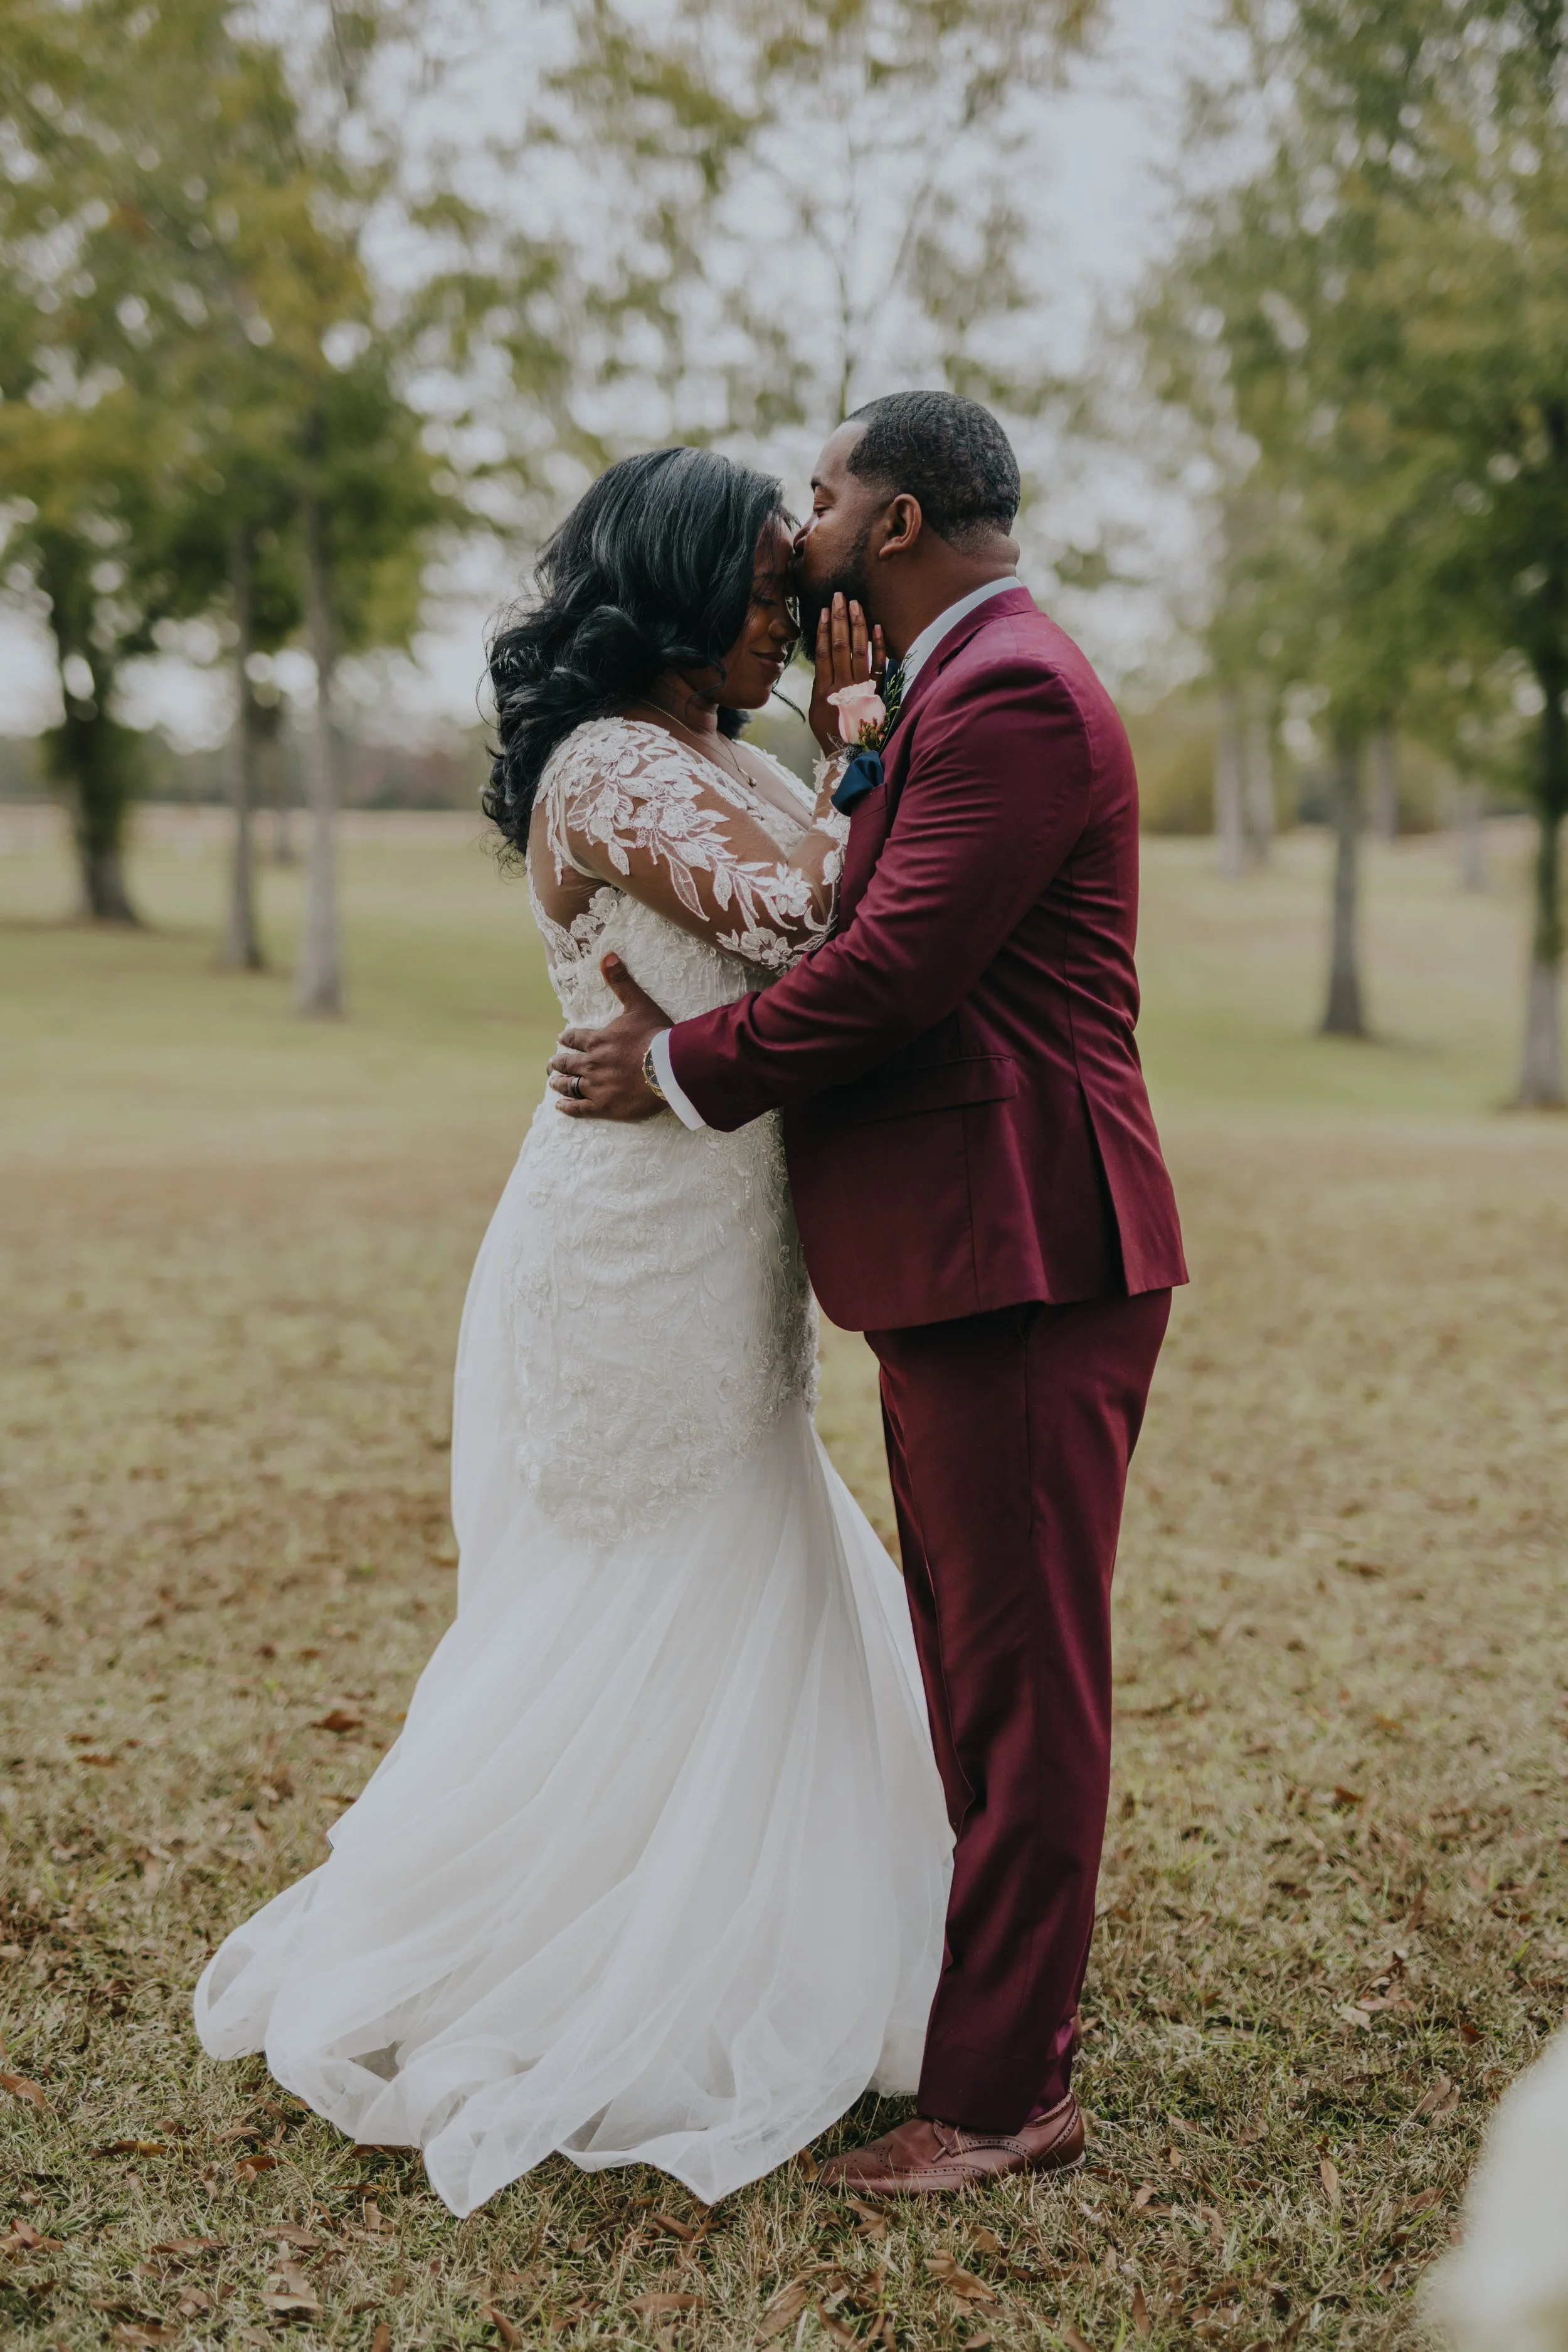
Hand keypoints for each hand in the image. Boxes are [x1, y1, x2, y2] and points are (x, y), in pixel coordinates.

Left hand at [548, 955, 671, 1120]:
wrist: (668, 1068)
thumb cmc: (655, 1036)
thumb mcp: (638, 1004)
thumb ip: (621, 981)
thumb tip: (608, 955)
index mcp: (597, 1040)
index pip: (574, 1039)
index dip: (567, 1039)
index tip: (562, 1040)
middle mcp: (591, 1063)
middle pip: (567, 1063)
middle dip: (559, 1063)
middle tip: (552, 1063)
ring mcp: (596, 1086)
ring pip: (570, 1085)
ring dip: (559, 1083)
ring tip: (553, 1082)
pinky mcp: (604, 1105)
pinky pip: (579, 1108)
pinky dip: (568, 1107)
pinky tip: (560, 1106)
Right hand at [808, 591, 885, 756]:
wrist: (848, 754)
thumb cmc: (831, 733)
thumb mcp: (816, 711)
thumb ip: (819, 687)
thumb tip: (821, 667)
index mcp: (824, 688)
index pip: (824, 651)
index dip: (825, 629)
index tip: (826, 610)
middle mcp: (842, 684)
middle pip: (840, 645)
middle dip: (840, 618)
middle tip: (840, 596)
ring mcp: (860, 688)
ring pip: (858, 650)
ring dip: (857, 625)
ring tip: (855, 604)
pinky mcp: (876, 693)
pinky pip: (878, 666)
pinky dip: (879, 647)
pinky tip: (877, 628)